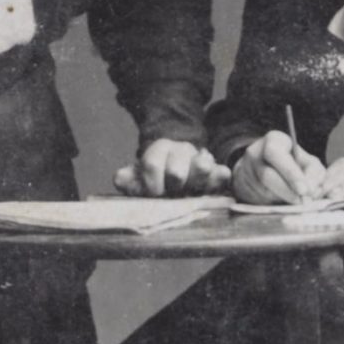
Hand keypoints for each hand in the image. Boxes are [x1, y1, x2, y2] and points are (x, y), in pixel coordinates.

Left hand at [115, 138, 230, 196]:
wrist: (180, 172)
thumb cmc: (156, 179)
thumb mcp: (138, 176)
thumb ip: (127, 178)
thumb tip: (121, 179)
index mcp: (160, 149)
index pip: (152, 165)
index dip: (150, 184)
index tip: (153, 194)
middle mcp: (182, 150)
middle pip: (175, 173)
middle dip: (170, 189)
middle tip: (171, 194)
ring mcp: (202, 160)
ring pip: (202, 167)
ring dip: (194, 185)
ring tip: (189, 192)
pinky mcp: (218, 172)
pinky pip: (222, 174)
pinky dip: (217, 181)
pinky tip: (209, 190)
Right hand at [230, 132, 326, 205]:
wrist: (264, 169)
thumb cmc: (294, 164)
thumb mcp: (308, 163)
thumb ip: (314, 174)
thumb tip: (312, 191)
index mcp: (273, 140)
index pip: (276, 154)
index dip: (291, 173)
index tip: (304, 190)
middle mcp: (255, 153)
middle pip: (267, 175)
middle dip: (287, 191)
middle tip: (302, 202)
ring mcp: (245, 171)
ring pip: (263, 191)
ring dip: (282, 199)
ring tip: (296, 203)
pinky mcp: (241, 188)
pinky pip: (257, 200)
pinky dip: (274, 205)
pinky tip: (283, 204)